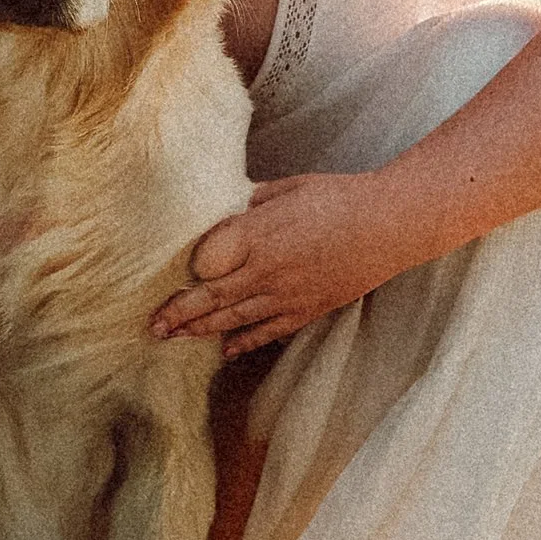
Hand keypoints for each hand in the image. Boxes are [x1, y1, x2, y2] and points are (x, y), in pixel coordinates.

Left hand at [149, 172, 412, 356]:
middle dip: (178, 314)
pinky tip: (225, 351)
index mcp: (257, 234)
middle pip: (211, 297)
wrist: (388, 225)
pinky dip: (244, 342)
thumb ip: (249, 202)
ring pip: (234, 319)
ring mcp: (287, 295)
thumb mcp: (285, 188)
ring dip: (201, 331)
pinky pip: (268, 331)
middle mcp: (266, 270)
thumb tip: (223, 209)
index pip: (206, 260)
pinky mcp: (307, 309)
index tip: (173, 270)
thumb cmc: (337, 196)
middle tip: (152, 327)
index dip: (189, 267)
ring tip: (174, 339)